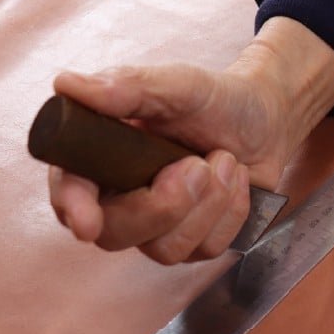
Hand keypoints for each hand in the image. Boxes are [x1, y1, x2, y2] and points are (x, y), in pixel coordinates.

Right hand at [49, 17, 333, 263]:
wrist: (266, 119)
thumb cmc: (216, 100)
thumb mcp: (179, 84)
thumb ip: (128, 86)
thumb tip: (67, 85)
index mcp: (101, 158)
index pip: (71, 193)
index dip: (74, 209)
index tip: (87, 221)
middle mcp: (121, 199)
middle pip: (115, 234)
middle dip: (163, 205)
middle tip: (197, 165)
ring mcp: (159, 227)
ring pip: (166, 249)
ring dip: (208, 203)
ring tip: (224, 160)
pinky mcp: (195, 242)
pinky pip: (207, 248)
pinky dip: (232, 210)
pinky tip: (236, 179)